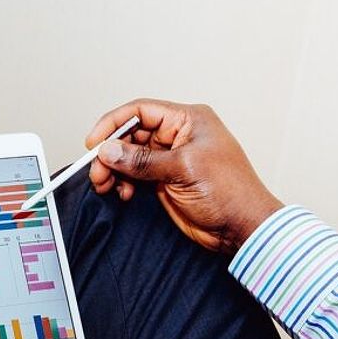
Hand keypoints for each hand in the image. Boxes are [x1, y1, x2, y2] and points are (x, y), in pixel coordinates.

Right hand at [86, 98, 283, 251]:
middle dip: (111, 152)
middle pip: (131, 134)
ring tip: (105, 185)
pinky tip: (123, 193)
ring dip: (114, 170)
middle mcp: (178, 135)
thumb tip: (109, 151)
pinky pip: (135, 175)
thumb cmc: (230, 192)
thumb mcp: (183, 169)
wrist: (242, 227)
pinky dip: (124, 182)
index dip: (114, 124)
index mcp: (188, 120)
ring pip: (130, 156)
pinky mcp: (165, 180)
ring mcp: (171, 158)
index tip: (94, 143)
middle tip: (97, 171)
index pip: (141, 111)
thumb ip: (142, 160)